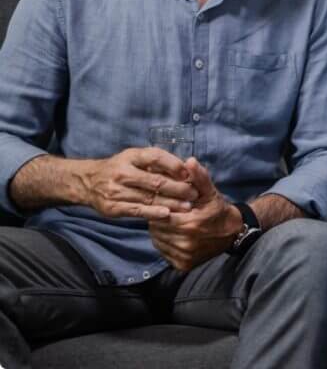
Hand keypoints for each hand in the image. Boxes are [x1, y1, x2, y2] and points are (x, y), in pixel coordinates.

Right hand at [80, 148, 197, 220]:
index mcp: (131, 156)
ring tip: (187, 206)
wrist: (89, 182)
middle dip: (178, 188)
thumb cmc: (121, 167)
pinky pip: (137, 210)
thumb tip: (186, 167)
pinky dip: (153, 213)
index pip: (155, 157)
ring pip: (149, 198)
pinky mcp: (112, 207)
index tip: (189, 173)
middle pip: (155, 181)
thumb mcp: (135, 158)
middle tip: (194, 194)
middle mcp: (122, 172)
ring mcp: (116, 190)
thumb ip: (157, 162)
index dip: (174, 165)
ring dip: (171, 203)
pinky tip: (167, 214)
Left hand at [148, 157, 241, 271]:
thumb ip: (199, 177)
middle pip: (157, 227)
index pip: (161, 213)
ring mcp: (183, 255)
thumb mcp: (210, 192)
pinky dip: (164, 242)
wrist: (232, 233)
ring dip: (160, 230)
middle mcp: (185, 242)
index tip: (166, 202)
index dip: (161, 206)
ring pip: (158, 239)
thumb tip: (189, 161)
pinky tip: (173, 234)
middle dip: (159, 217)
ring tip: (170, 221)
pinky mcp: (182, 265)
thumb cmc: (217, 209)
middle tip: (167, 210)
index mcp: (191, 223)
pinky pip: (163, 251)